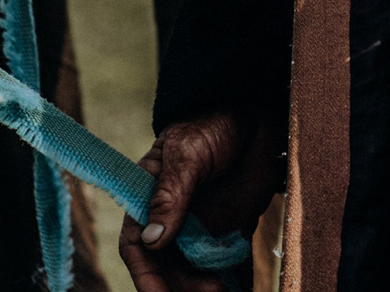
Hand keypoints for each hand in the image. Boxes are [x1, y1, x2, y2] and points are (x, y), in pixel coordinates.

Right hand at [118, 111, 285, 291]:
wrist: (254, 115)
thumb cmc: (212, 124)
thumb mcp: (188, 153)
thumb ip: (170, 194)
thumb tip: (152, 239)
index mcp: (148, 198)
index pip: (135, 244)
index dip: (144, 273)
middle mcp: (171, 219)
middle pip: (166, 267)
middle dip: (182, 287)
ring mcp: (200, 227)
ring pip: (194, 271)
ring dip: (205, 287)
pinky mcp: (229, 231)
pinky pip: (228, 264)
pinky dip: (235, 281)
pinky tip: (242, 289)